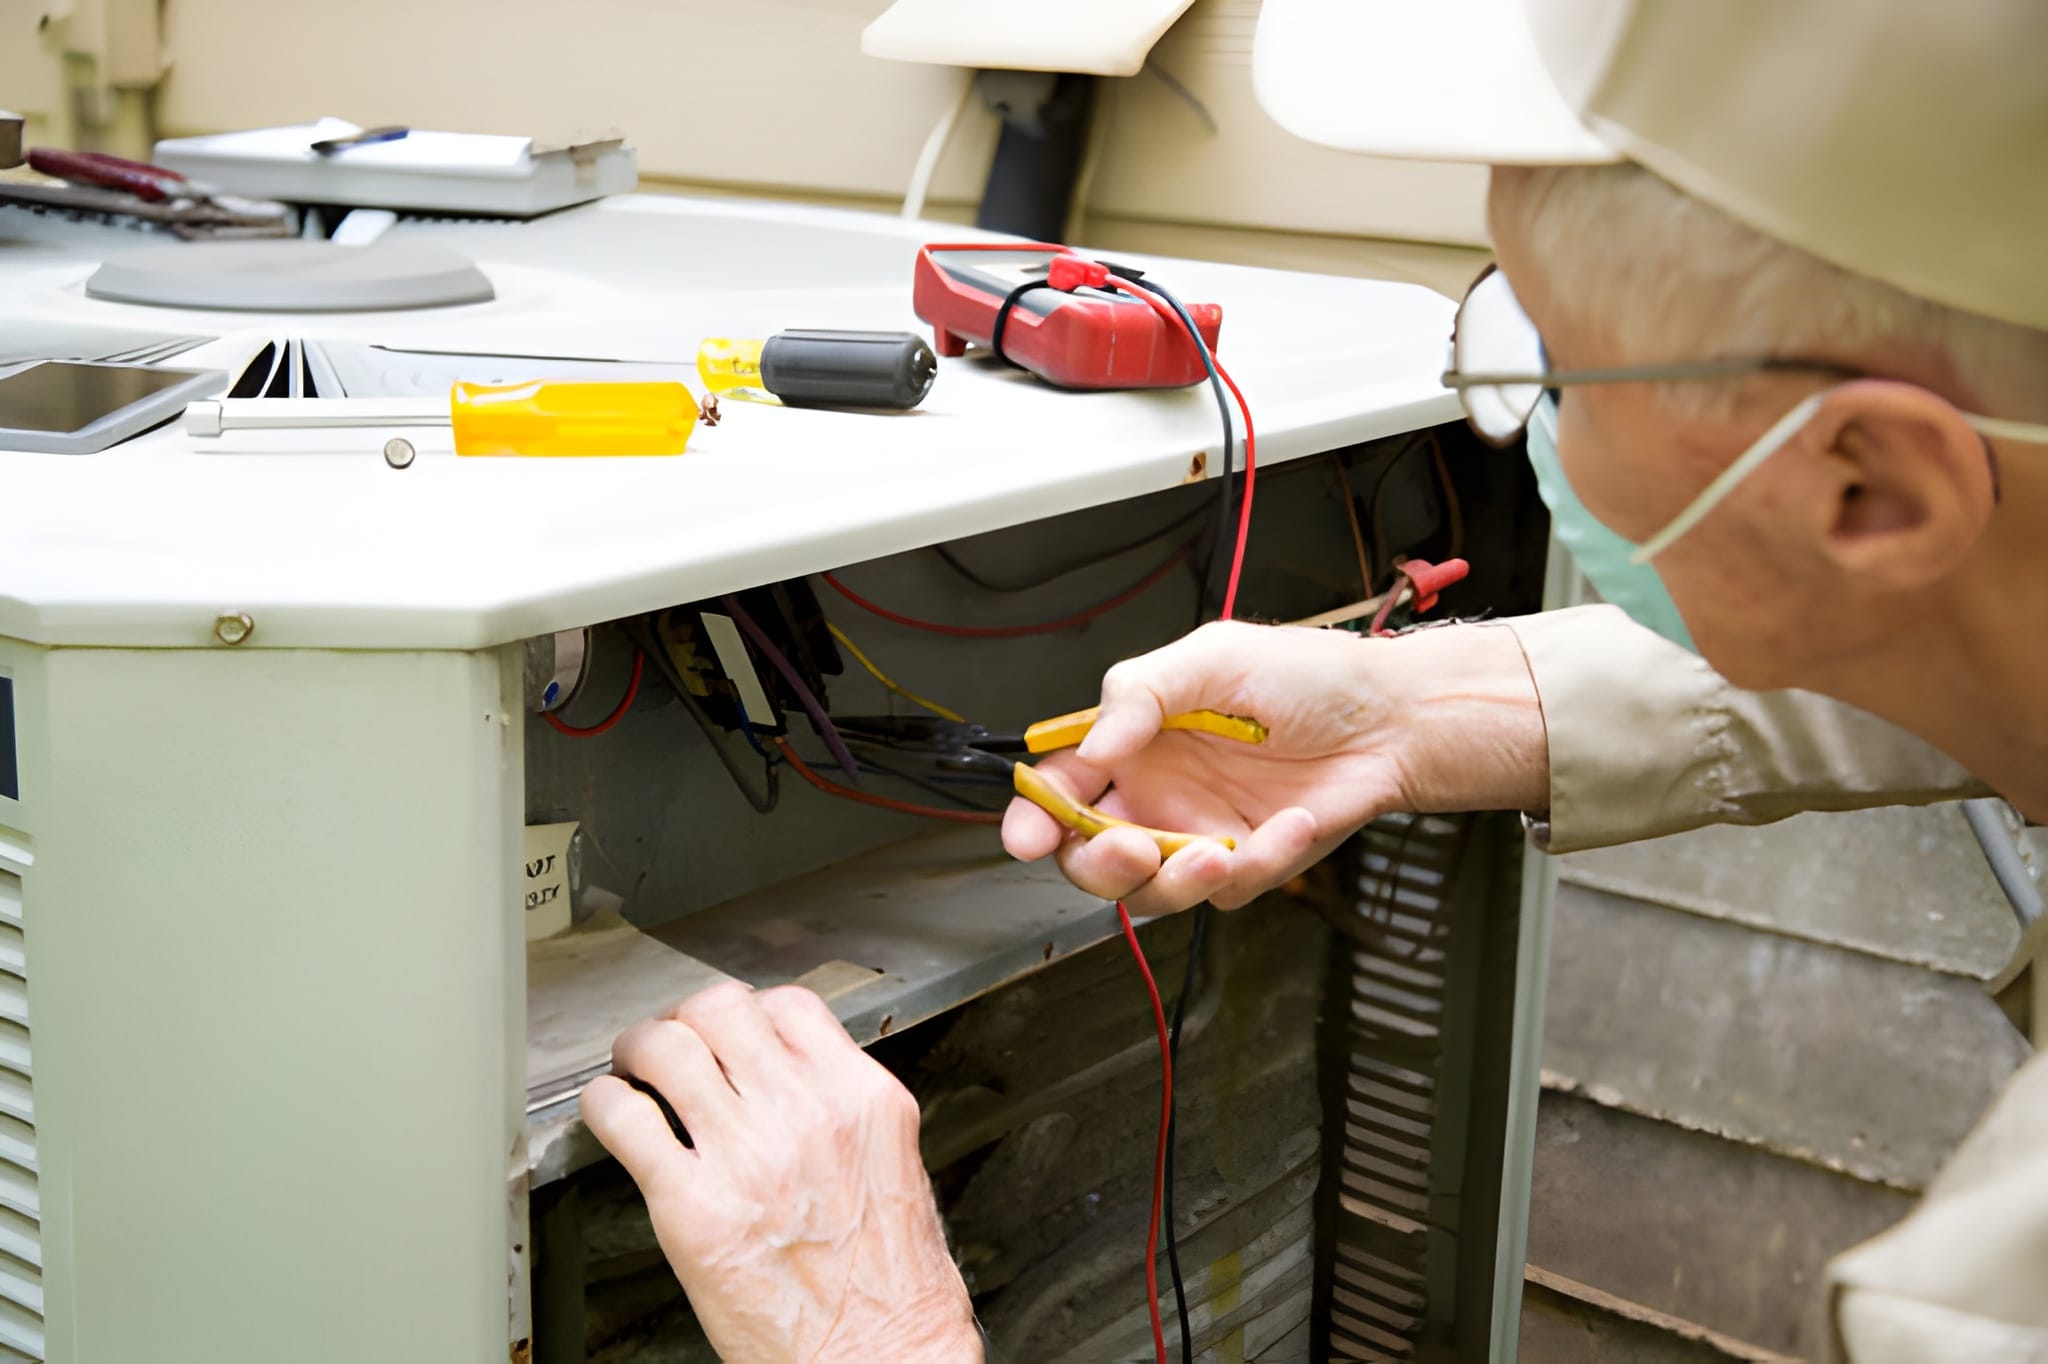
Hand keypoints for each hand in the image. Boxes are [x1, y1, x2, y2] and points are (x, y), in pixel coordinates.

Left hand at [581, 982, 980, 1363]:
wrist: (881, 1358)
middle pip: (721, 1010)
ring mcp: (746, 1155)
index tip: (731, 1032)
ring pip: (668, 1048)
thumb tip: (793, 1082)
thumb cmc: (893, 1287)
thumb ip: (844, 1112)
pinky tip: (611, 1112)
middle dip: (687, 1019)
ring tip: (633, 1067)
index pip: (789, 1006)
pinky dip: (605, 1104)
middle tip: (674, 1040)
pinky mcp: (691, 1207)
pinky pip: (626, 1119)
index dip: (748, 1011)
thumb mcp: (895, 1167)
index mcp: (863, 1100)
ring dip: (639, 1048)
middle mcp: (805, 1114)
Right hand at [1002, 619, 1547, 913]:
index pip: (1061, 787)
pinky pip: (1229, 890)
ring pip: (1150, 893)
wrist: (1393, 720)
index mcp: (1133, 742)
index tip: (1030, 835)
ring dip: (1173, 881)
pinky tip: (1287, 822)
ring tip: (1214, 852)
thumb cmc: (1309, 678)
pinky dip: (1259, 862)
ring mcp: (1199, 835)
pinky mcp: (1248, 866)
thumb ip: (1140, 693)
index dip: (1035, 816)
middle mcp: (1157, 795)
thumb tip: (1090, 744)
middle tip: (1128, 850)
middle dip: (1098, 865)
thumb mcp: (1212, 657)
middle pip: (1089, 857)